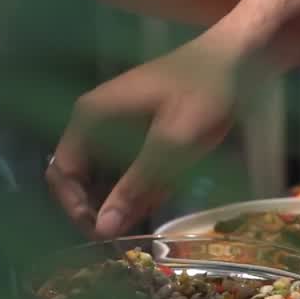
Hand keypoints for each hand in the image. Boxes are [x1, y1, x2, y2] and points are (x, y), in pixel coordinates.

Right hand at [48, 36, 247, 237]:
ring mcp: (115, 121)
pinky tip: (153, 203)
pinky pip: (123, 163)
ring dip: (115, 200)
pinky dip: (133, 185)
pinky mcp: (137, 126)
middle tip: (122, 239)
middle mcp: (94, 118)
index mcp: (91, 117)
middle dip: (95, 208)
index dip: (75, 208)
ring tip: (137, 227)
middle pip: (77, 175)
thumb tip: (103, 229)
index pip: (61, 173)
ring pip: (101, 172)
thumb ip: (137, 185)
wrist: (238, 59)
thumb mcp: (173, 144)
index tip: (103, 237)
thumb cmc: (206, 94)